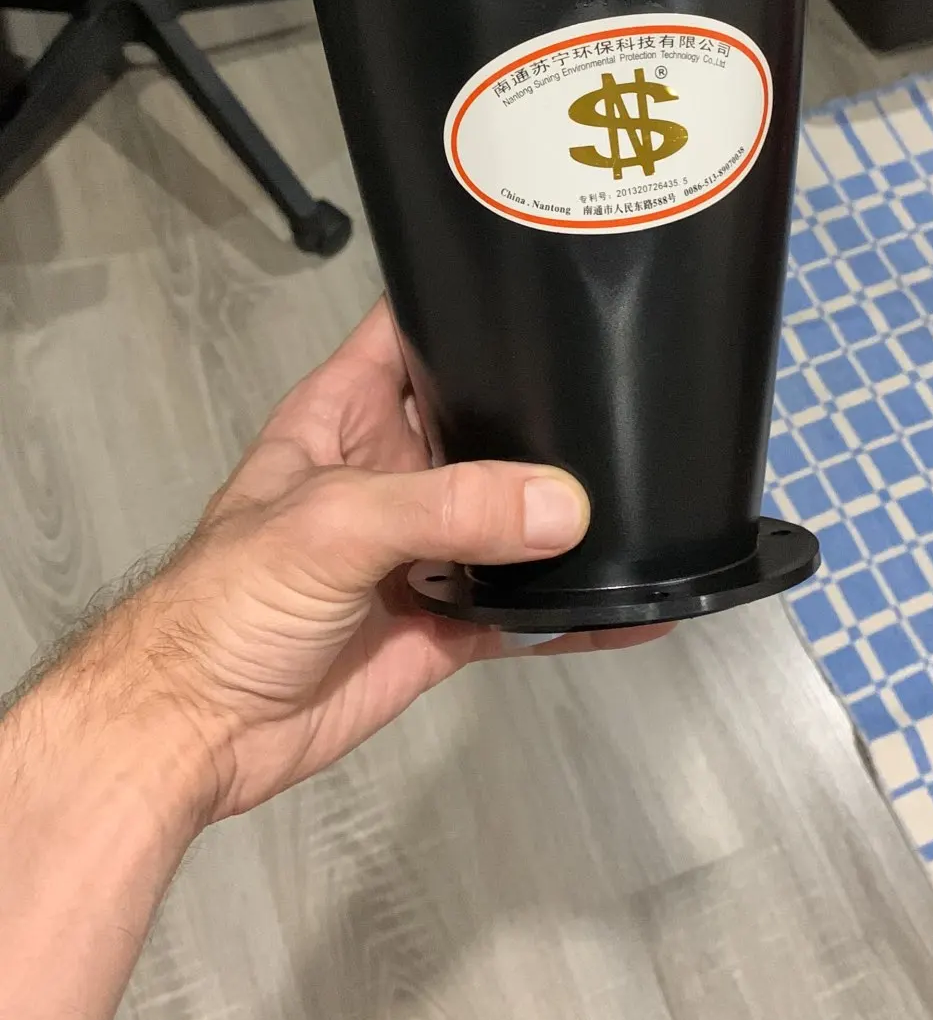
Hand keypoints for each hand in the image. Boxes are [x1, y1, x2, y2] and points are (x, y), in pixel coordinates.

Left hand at [76, 300, 664, 826]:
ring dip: (565, 517)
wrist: (193, 733)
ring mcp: (418, 553)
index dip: (467, 305)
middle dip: (543, 414)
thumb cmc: (221, 605)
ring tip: (651, 495)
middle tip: (630, 395)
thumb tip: (559, 505)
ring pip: (510, 519)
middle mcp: (387, 475)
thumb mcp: (330, 524)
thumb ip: (445, 507)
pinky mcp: (441, 626)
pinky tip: (632, 609)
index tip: (550, 286)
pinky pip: (523, 613)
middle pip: (480, 425)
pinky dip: (574, 614)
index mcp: (343, 418)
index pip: (411, 333)